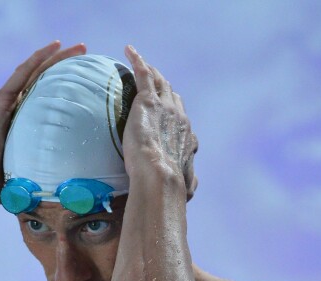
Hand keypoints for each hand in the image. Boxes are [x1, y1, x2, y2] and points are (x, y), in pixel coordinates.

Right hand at [0, 41, 86, 203]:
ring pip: (34, 71)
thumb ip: (44, 172)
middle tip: (86, 53)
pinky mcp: (0, 102)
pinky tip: (55, 47)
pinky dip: (39, 59)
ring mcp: (5, 102)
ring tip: (79, 47)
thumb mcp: (28, 172)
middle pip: (41, 78)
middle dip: (63, 64)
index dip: (61, 83)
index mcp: (17, 121)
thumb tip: (68, 193)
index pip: (42, 95)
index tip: (82, 77)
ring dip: (56, 57)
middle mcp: (11, 107)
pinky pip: (23, 74)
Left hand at [123, 45, 197, 199]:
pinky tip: (128, 51)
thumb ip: (189, 184)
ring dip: (153, 72)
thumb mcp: (186, 187)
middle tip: (155, 83)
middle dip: (166, 88)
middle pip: (174, 96)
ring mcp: (165, 108)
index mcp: (187, 138)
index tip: (168, 116)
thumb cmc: (171, 186)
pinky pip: (143, 75)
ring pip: (160, 82)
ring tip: (143, 64)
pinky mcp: (148, 102)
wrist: (160, 177)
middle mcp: (180, 118)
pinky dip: (137, 61)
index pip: (182, 121)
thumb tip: (192, 190)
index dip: (175, 115)